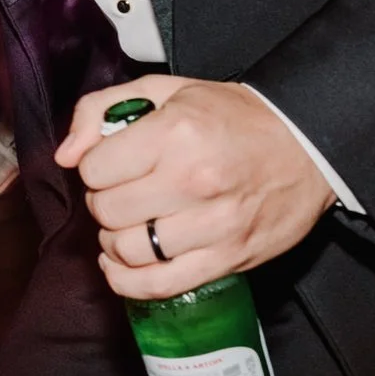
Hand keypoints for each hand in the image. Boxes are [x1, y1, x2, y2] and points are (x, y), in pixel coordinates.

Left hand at [53, 75, 336, 299]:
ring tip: (127, 225)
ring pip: (127, 250)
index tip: (112, 165)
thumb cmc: (233, 116)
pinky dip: (128, 281)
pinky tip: (120, 266)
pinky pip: (159, 285)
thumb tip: (65, 155)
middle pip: (107, 211)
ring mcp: (212, 225)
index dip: (95, 168)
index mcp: (175, 133)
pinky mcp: (228, 258)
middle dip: (102, 203)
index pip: (95, 169)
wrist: (308, 145)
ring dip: (114, 241)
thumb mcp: (165, 90)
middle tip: (121, 194)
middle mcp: (192, 181)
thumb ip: (101, 110)